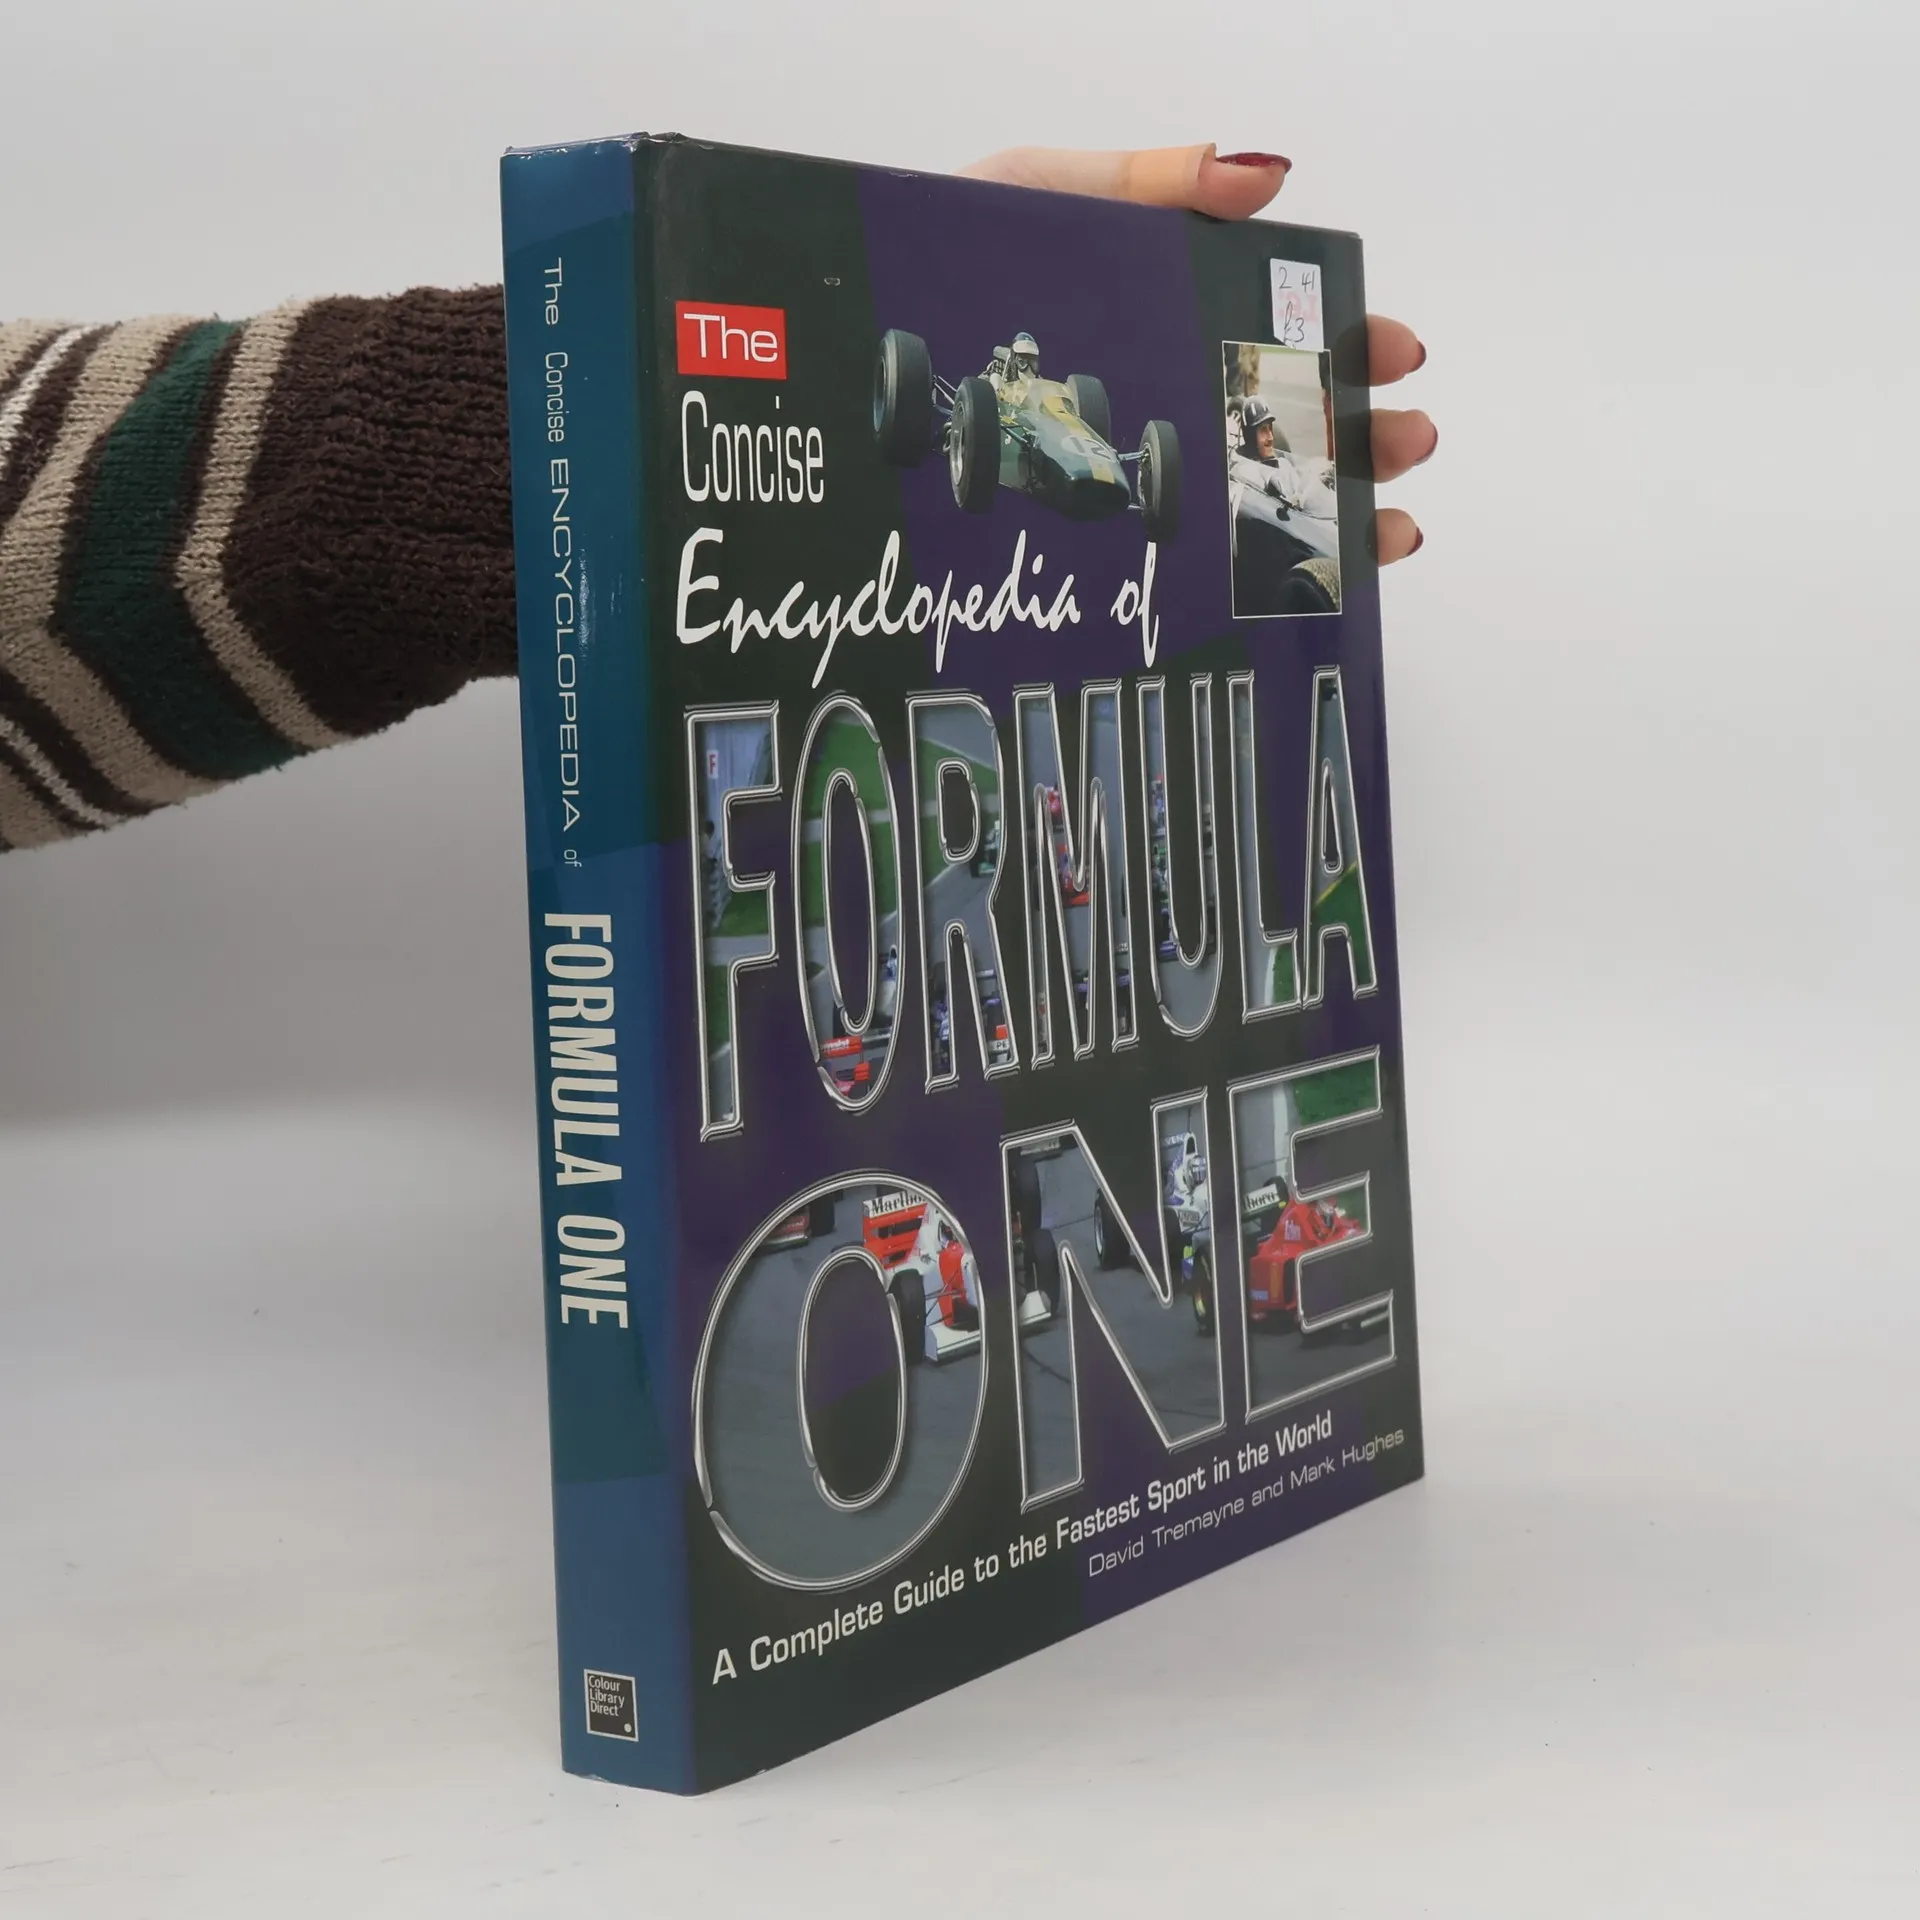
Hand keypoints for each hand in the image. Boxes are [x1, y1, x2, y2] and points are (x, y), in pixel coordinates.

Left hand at [961, 144, 1432, 563]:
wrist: (832, 342)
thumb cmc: (931, 257)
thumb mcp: (1042, 193)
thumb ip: (1148, 182)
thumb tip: (1265, 176)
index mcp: (1158, 314)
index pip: (1273, 335)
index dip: (1342, 344)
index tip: (1393, 351)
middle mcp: (1154, 398)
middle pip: (1281, 425)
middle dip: (1358, 437)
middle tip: (1404, 440)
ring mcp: (1121, 476)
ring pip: (1249, 507)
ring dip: (1331, 516)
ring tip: (1385, 528)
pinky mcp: (1079, 540)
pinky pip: (1179, 571)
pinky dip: (1253, 588)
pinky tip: (1304, 595)